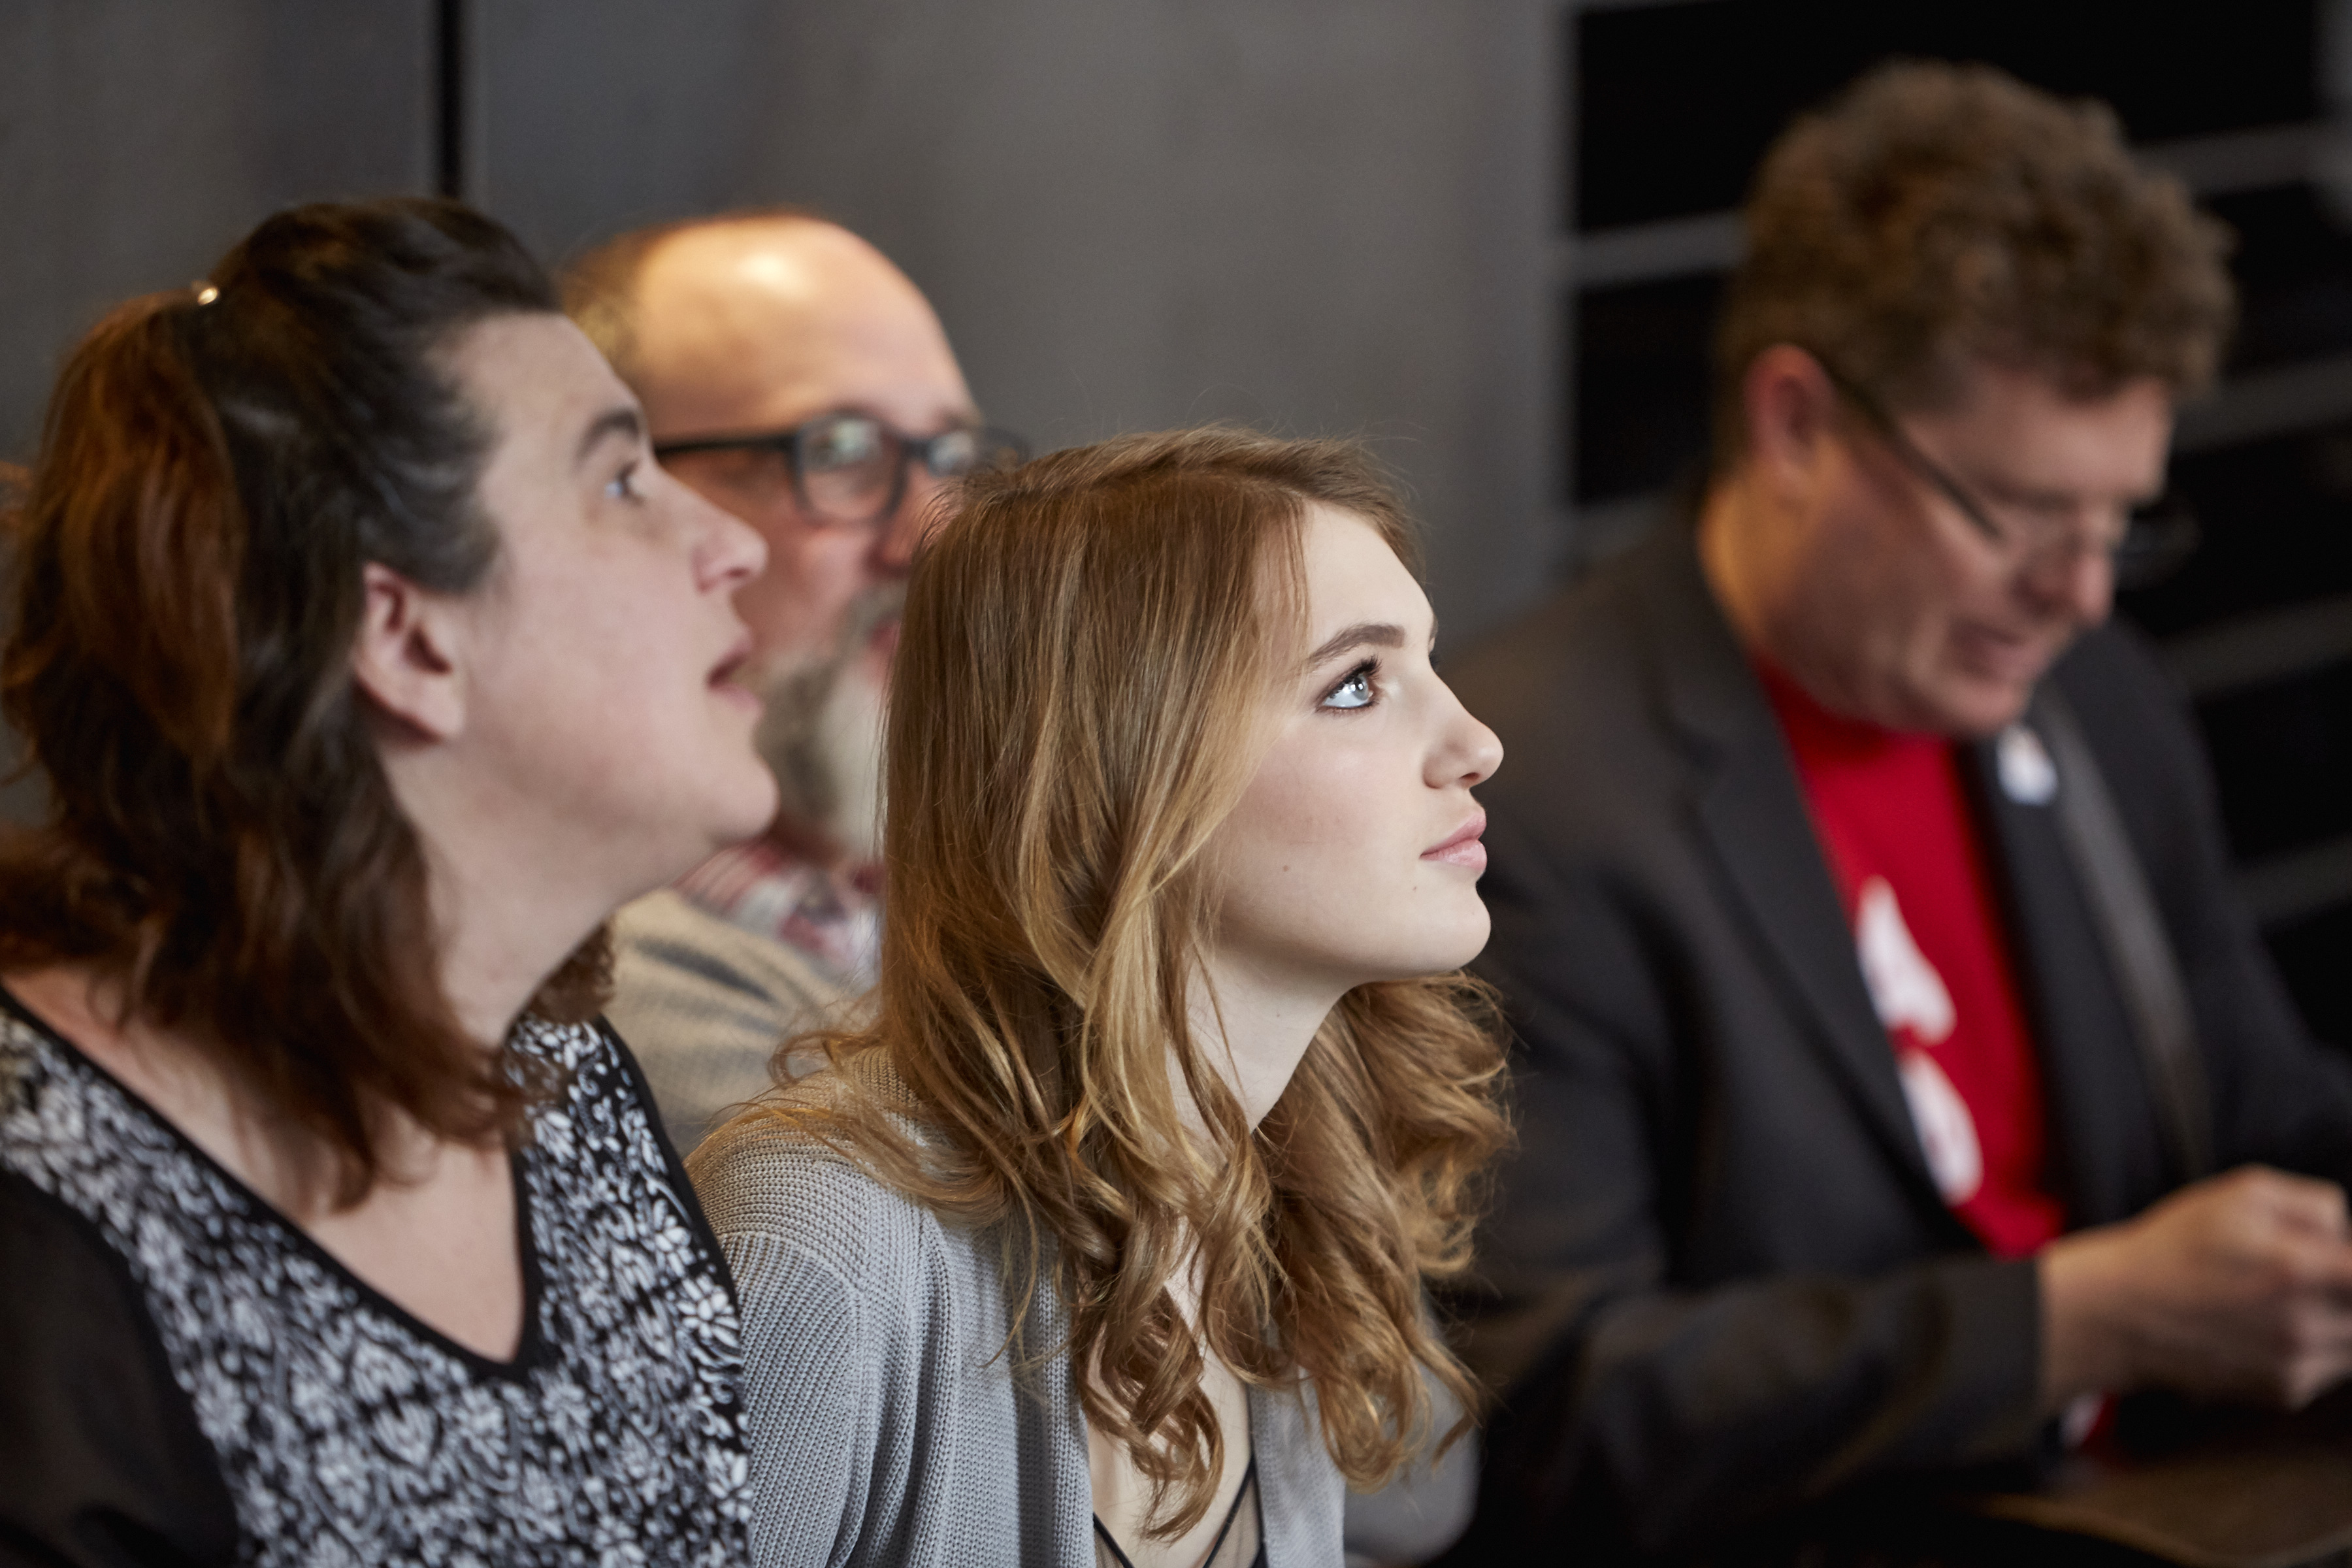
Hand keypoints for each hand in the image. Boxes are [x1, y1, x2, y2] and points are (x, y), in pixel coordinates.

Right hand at [2040, 1165, 2351, 1409]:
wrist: (2120, 1314)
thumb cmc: (2177, 1245)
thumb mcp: (2242, 1192)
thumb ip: (2317, 1203)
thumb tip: (2349, 1235)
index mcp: (2302, 1270)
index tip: (2342, 1259)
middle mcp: (2308, 1326)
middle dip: (2342, 1285)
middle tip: (2303, 1271)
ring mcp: (2299, 1364)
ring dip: (2340, 1316)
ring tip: (2287, 1295)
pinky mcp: (2287, 1391)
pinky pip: (2332, 1365)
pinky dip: (2316, 1343)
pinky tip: (2268, 1324)